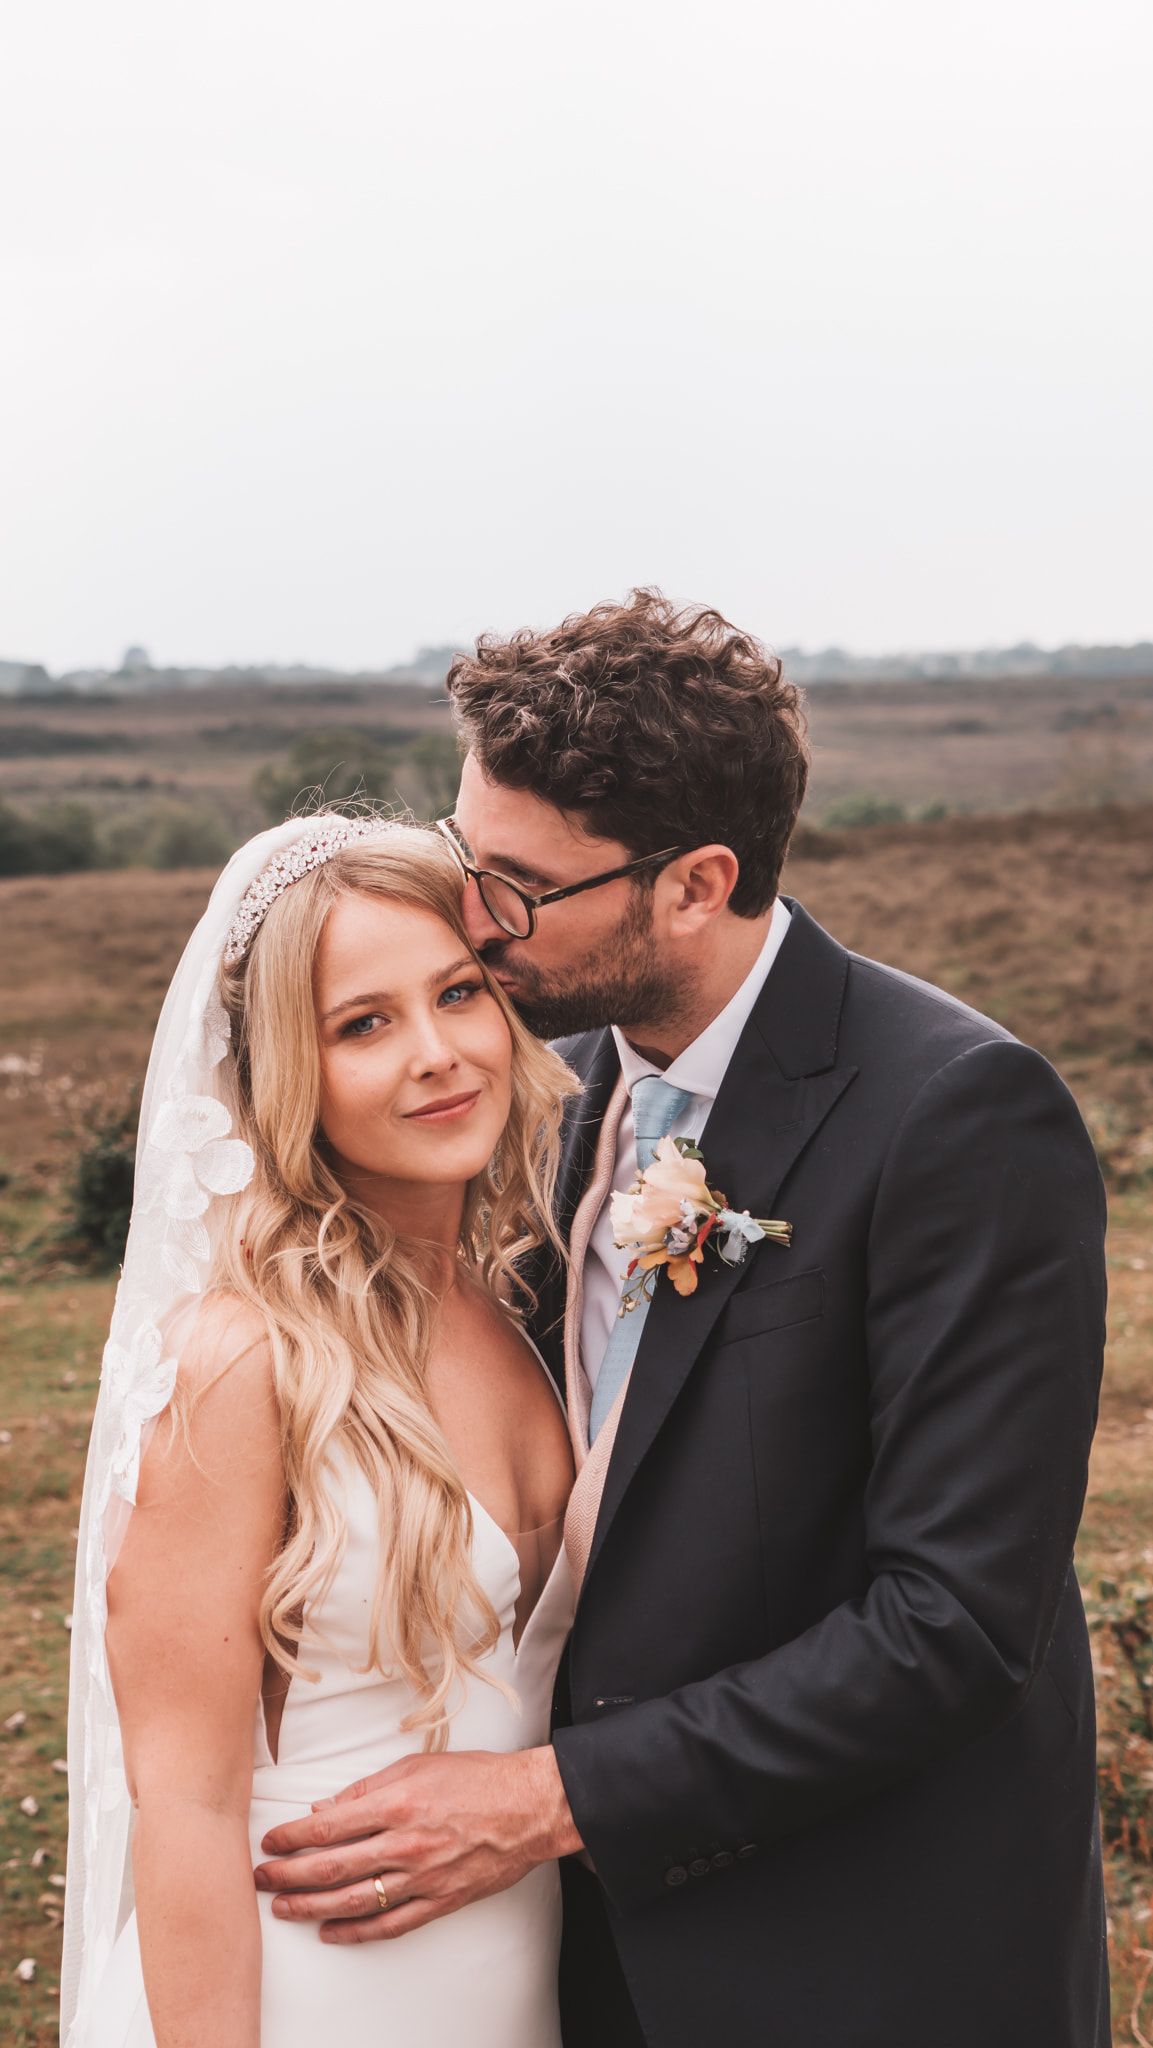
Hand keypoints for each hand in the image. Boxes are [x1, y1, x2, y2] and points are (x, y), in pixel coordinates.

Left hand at [253, 1746, 582, 1942]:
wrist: (529, 1807)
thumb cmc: (476, 1778)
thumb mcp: (418, 1765)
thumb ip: (367, 1789)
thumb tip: (324, 1810)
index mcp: (397, 1803)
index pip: (329, 1827)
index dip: (292, 1838)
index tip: (269, 1841)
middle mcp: (405, 1844)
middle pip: (333, 1868)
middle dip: (289, 1875)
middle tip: (261, 1878)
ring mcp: (422, 1877)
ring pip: (354, 1901)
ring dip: (311, 1907)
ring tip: (283, 1908)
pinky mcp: (440, 1901)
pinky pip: (390, 1924)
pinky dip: (356, 1932)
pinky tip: (330, 1932)